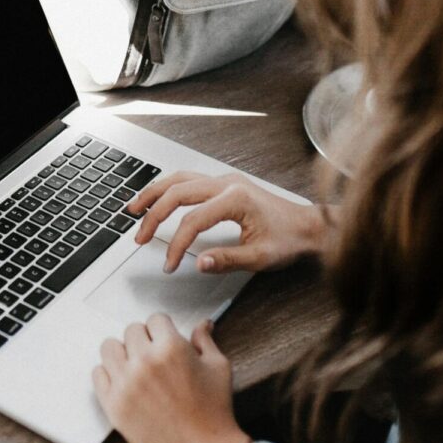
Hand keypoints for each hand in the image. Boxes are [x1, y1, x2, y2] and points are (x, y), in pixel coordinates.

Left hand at [92, 314, 249, 442]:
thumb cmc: (214, 411)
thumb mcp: (218, 367)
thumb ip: (205, 341)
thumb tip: (203, 324)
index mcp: (171, 347)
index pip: (155, 319)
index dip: (163, 329)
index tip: (165, 339)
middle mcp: (145, 361)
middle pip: (131, 331)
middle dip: (144, 340)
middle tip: (153, 356)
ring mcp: (126, 383)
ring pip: (109, 347)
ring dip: (122, 353)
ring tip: (135, 366)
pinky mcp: (113, 404)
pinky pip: (97, 374)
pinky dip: (108, 374)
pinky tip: (123, 382)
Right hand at [128, 171, 328, 273]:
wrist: (309, 226)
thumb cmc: (289, 239)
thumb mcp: (261, 257)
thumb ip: (227, 260)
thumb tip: (199, 263)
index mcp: (235, 199)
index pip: (192, 220)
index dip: (176, 244)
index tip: (169, 264)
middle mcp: (226, 183)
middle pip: (177, 192)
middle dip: (153, 215)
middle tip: (139, 237)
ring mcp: (224, 180)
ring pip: (179, 179)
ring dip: (154, 193)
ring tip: (134, 208)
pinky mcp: (224, 183)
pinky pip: (188, 179)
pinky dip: (168, 188)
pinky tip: (157, 198)